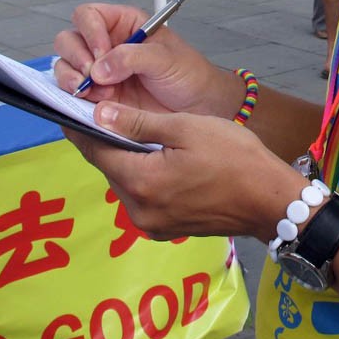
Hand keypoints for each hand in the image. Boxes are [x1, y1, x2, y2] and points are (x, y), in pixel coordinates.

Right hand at [53, 2, 240, 117]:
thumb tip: (99, 68)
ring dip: (71, 78)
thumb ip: (132, 57)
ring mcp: (99, 73)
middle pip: (69, 40)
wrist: (199, 108)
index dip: (89, 31)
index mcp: (123, 25)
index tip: (101, 53)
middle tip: (92, 76)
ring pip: (65, 67)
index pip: (89, 16)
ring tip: (93, 92)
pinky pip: (72, 95)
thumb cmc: (189, 75)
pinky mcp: (98, 98)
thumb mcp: (165, 58)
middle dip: (76, 57)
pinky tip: (90, 104)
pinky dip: (73, 99)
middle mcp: (106, 46)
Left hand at [62, 103, 304, 240]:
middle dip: (105, 142)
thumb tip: (99, 114)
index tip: (67, 111)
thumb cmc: (234, 158)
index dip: (80, 128)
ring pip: (126, 183)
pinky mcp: (166, 228)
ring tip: (132, 133)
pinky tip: (155, 159)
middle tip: (102, 113)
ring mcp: (152, 223)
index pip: (95, 151)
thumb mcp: (186, 128)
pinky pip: (142, 196)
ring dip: (126, 160)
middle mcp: (138, 210)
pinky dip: (142, 176)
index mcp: (141, 182)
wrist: (271, 201)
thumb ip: (139, 123)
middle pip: (109, 168)